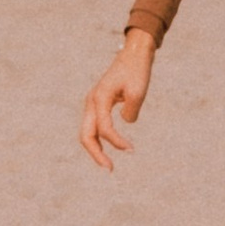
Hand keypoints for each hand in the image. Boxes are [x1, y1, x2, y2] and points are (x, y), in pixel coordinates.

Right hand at [80, 32, 154, 167]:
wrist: (133, 55)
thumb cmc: (137, 71)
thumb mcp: (138, 90)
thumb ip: (131, 109)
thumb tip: (125, 122)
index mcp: (100, 98)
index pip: (104, 128)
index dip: (117, 142)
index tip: (132, 150)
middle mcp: (92, 101)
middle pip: (86, 135)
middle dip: (96, 154)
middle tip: (110, 169)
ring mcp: (92, 103)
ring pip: (87, 132)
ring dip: (96, 149)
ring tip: (108, 165)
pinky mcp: (98, 105)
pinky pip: (94, 127)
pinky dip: (99, 140)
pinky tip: (109, 148)